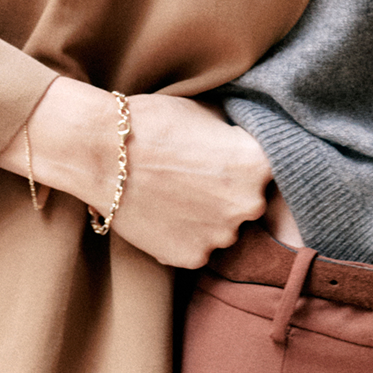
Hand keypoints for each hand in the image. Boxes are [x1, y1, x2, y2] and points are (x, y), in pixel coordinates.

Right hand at [0, 78, 272, 268]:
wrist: (100, 151)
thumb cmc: (152, 123)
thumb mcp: (209, 113)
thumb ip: (237, 136)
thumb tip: (248, 141)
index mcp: (259, 165)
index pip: (273, 169)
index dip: (249, 162)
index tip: (229, 158)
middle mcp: (249, 205)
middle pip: (249, 202)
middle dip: (230, 192)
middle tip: (197, 177)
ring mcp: (221, 236)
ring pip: (223, 229)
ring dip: (207, 217)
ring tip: (175, 195)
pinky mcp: (191, 258)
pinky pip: (197, 248)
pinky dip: (184, 236)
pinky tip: (163, 214)